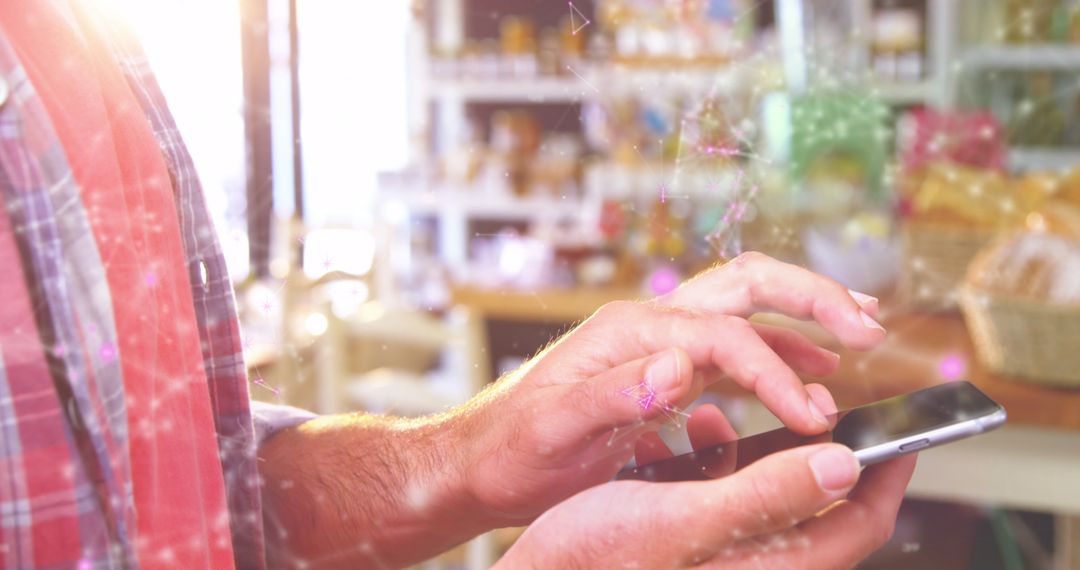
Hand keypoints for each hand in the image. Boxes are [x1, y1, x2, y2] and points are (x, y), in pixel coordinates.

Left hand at [453, 252, 884, 525]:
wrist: (479, 459)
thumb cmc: (511, 447)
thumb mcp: (554, 429)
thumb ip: (612, 395)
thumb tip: (677, 369)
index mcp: (630, 332)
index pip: (725, 336)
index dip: (775, 373)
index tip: (812, 416)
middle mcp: (649, 325)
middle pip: (746, 283)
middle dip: (811, 296)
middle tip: (867, 323)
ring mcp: (658, 343)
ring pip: (746, 306)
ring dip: (804, 315)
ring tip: (859, 331)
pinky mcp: (661, 370)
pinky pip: (733, 346)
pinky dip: (778, 351)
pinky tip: (808, 372)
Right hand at [495, 443, 916, 568]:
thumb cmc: (599, 560)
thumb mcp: (686, 520)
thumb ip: (766, 495)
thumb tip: (842, 466)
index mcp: (768, 567)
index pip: (857, 523)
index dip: (887, 474)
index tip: (906, 432)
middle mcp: (752, 565)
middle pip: (817, 509)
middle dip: (818, 452)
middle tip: (823, 407)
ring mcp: (719, 556)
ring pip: (765, 497)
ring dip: (757, 451)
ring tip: (727, 414)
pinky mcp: (685, 545)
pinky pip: (718, 498)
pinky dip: (710, 463)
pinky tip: (681, 437)